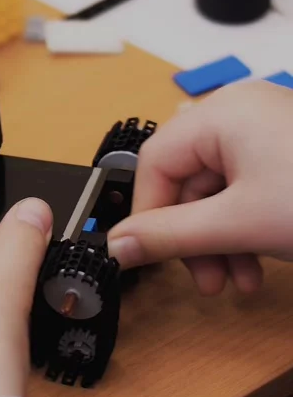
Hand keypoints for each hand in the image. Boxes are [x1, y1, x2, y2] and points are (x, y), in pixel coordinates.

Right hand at [108, 80, 292, 295]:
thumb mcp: (239, 224)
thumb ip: (170, 236)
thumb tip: (119, 245)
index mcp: (222, 113)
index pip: (155, 162)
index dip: (149, 214)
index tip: (150, 254)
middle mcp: (241, 114)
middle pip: (188, 181)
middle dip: (194, 239)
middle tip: (205, 281)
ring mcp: (267, 132)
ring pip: (218, 193)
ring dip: (221, 243)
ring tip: (238, 283)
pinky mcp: (286, 155)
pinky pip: (247, 192)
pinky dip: (245, 231)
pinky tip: (258, 266)